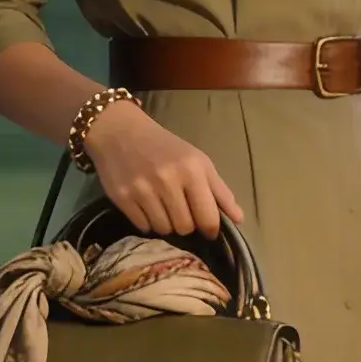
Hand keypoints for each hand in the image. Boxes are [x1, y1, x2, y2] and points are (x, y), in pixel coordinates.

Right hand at [84, 99, 244, 237]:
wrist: (120, 132)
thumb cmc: (165, 147)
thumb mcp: (198, 161)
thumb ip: (220, 191)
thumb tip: (239, 218)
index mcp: (192, 170)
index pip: (208, 218)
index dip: (210, 229)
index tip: (207, 229)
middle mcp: (168, 180)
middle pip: (185, 227)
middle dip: (186, 224)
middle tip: (181, 211)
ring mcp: (143, 190)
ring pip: (163, 229)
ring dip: (166, 224)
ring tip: (162, 207)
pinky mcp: (122, 198)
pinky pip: (143, 226)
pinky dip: (147, 222)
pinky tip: (147, 206)